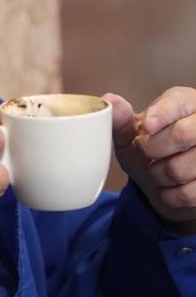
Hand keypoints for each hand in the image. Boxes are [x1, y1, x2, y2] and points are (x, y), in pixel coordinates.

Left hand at [105, 87, 195, 233]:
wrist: (165, 183)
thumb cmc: (147, 151)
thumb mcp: (130, 135)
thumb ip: (120, 120)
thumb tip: (109, 101)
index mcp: (186, 102)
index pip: (178, 103)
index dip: (162, 114)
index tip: (147, 126)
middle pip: (181, 135)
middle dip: (151, 149)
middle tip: (143, 151)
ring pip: (180, 168)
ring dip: (157, 176)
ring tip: (156, 169)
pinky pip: (187, 193)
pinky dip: (168, 195)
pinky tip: (168, 186)